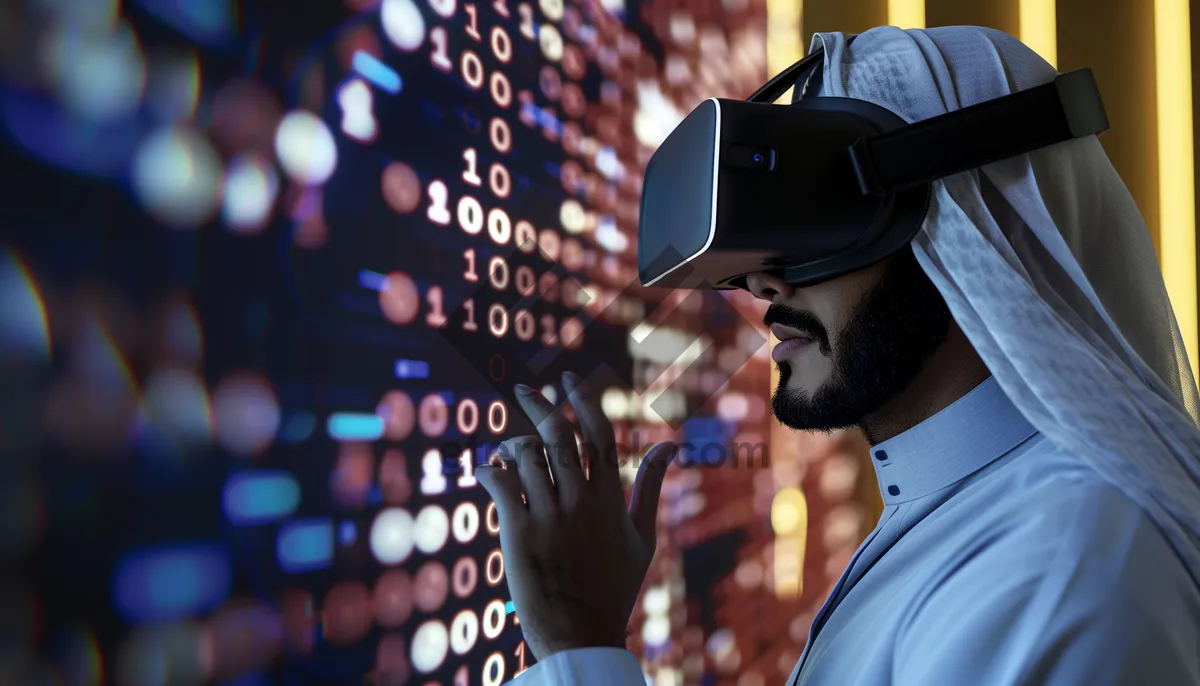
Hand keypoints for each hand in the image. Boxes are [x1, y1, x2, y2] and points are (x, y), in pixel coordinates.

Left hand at [474, 371, 676, 660]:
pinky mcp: (520, 532)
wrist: (580, 635)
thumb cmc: (613, 587)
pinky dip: (490, 470)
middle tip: (523, 388)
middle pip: (558, 435)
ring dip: (512, 444)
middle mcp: (582, 500)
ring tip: (507, 450)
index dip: (582, 400)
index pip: (598, 433)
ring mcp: (550, 515)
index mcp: (611, 499)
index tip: (568, 377)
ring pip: (527, 455)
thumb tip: (671, 443)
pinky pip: (501, 483)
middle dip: (539, 404)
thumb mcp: (643, 536)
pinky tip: (486, 472)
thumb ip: (651, 486)